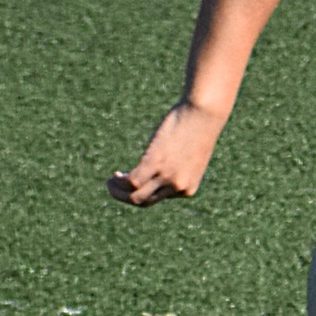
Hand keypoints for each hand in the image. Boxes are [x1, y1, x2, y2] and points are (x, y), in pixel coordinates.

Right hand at [108, 102, 227, 205]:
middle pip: (144, 201)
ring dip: (118, 192)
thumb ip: (177, 167)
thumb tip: (160, 168)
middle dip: (125, 197)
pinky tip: (116, 174)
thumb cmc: (199, 129)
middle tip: (114, 187)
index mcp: (188, 188)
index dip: (142, 191)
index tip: (133, 179)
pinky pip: (133, 181)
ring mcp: (168, 176)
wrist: (205, 113)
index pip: (159, 198)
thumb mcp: (190, 156)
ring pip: (136, 196)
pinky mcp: (157, 162)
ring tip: (110, 182)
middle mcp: (178, 187)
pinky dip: (120, 181)